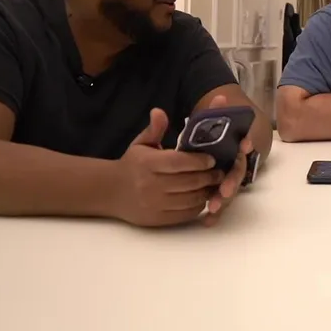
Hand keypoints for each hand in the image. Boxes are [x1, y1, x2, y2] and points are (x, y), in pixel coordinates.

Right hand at [110, 108, 222, 226]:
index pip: (179, 162)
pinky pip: (186, 214)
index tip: (212, 159)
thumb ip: (154, 129)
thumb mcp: (141, 144)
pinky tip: (202, 197)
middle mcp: (150, 185)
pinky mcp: (158, 219)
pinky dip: (198, 205)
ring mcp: (154, 204)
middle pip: (189, 182)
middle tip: (220, 171)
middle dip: (209, 176)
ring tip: (214, 183)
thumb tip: (159, 111)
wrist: (110, 192)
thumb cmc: (132, 164)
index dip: (199, 161)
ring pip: (191, 199)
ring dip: (206, 191)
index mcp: (147, 163)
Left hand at [200, 94, 250, 226]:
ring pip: (230, 190)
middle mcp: (234, 162)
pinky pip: (221, 201)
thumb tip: (220, 97)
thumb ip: (213, 112)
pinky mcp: (220, 190)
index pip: (242, 146)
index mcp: (233, 145)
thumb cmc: (209, 133)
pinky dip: (216, 212)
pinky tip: (208, 220)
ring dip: (225, 200)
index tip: (244, 146)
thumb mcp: (206, 122)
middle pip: (237, 172)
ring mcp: (229, 177)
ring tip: (213, 209)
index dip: (244, 147)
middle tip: (225, 190)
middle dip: (232, 182)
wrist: (213, 143)